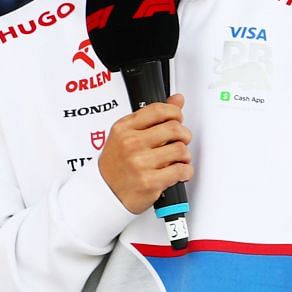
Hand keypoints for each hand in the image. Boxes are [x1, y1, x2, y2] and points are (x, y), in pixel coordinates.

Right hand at [96, 95, 192, 213]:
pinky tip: (179, 172)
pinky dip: (186, 172)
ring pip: (180, 149)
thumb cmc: (117, 164)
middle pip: (174, 128)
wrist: (105, 193)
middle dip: (184, 135)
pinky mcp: (150, 182)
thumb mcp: (126, 135)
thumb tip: (177, 99)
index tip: (177, 119)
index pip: (158, 110)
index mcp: (124, 128)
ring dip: (185, 156)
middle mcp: (131, 144)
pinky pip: (181, 170)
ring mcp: (140, 163)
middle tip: (181, 141)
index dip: (175, 113)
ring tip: (178, 159)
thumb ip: (152, 116)